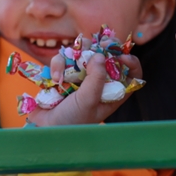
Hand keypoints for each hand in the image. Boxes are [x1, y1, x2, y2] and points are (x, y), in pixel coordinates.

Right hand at [26, 54, 140, 127]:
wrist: (45, 128)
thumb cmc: (72, 121)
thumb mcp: (88, 101)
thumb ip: (96, 79)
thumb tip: (99, 55)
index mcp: (112, 92)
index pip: (130, 73)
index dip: (130, 62)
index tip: (122, 56)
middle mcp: (99, 81)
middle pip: (108, 54)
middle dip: (103, 47)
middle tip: (99, 46)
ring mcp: (81, 75)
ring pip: (84, 50)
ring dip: (76, 54)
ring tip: (68, 69)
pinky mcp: (64, 72)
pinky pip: (64, 57)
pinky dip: (58, 64)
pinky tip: (55, 79)